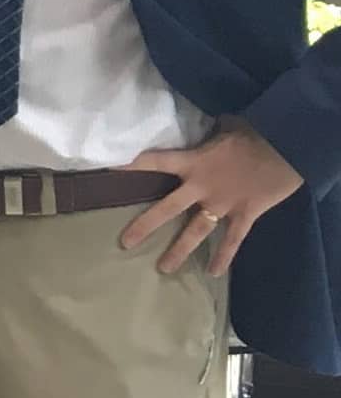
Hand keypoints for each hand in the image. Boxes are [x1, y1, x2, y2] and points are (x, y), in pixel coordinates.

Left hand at [124, 120, 307, 276]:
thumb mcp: (226, 126)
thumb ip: (209, 132)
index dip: (130, 165)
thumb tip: (204, 125)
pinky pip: (232, 240)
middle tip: (125, 243)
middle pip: (167, 209)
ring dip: (179, 251)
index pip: (155, 161)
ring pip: (195, 232)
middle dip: (145, 226)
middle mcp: (202, 187)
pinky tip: (214, 273)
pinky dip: (225, 257)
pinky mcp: (245, 214)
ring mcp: (223, 204)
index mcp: (194, 162)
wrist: (290, 145)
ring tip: (163, 268)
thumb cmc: (256, 131)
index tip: (108, 171)